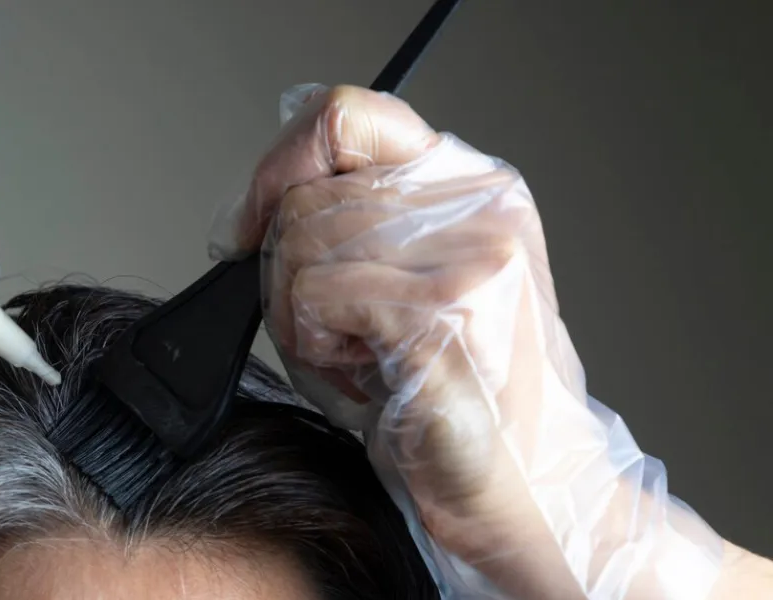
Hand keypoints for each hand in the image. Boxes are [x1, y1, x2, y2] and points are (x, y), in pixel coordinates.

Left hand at [211, 84, 749, 597]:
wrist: (524, 487)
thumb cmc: (447, 394)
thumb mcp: (394, 281)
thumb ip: (342, 220)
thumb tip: (258, 201)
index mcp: (471, 183)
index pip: (347, 115)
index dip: (281, 165)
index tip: (253, 222)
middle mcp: (480, 203)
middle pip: (307, 196)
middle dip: (285, 274)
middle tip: (334, 331)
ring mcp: (470, 255)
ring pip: (299, 245)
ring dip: (299, 316)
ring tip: (359, 355)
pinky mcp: (446, 313)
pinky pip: (314, 296)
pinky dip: (314, 345)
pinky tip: (367, 372)